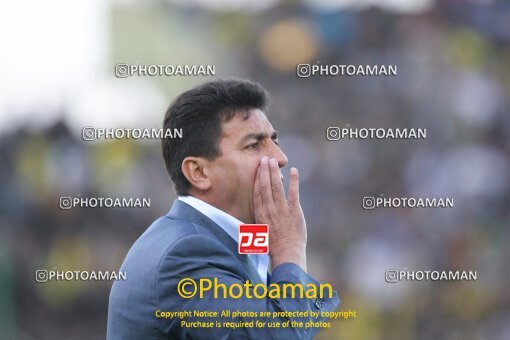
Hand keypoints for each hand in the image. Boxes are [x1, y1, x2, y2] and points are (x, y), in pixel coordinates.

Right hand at [253, 156, 306, 270]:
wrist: (287, 254)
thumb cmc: (273, 246)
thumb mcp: (259, 234)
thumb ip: (255, 222)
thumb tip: (246, 220)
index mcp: (260, 214)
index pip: (257, 192)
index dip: (257, 178)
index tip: (257, 168)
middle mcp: (269, 210)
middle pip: (265, 186)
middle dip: (264, 171)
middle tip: (264, 159)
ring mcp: (282, 210)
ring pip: (276, 187)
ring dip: (274, 173)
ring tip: (273, 161)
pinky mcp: (294, 212)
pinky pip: (293, 193)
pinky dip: (294, 181)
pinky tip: (294, 171)